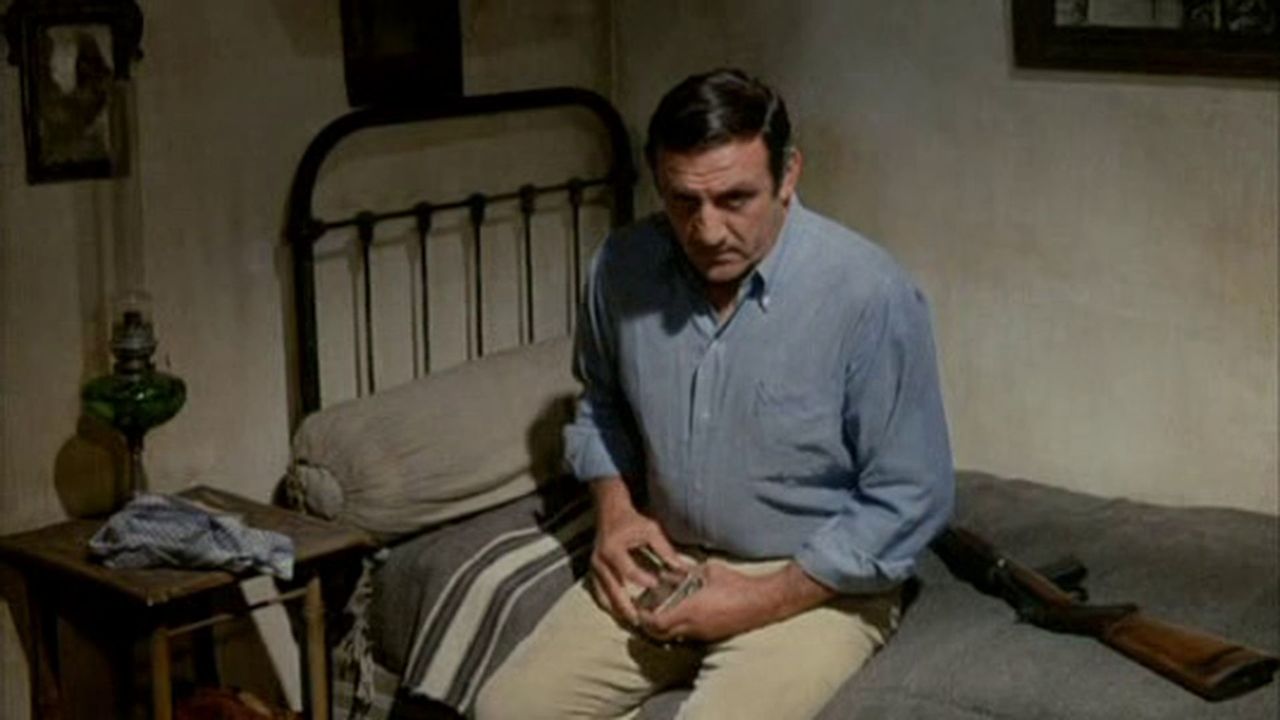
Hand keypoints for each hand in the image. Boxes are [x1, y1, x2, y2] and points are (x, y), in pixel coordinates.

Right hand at [588, 480, 685, 625]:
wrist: (610, 513)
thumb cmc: (631, 521)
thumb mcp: (650, 531)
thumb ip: (665, 550)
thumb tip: (683, 569)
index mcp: (613, 549)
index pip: (628, 571)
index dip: (642, 580)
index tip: (656, 586)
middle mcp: (600, 561)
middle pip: (613, 590)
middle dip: (627, 608)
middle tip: (641, 622)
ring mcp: (594, 568)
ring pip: (604, 597)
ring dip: (618, 611)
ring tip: (633, 622)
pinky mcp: (593, 573)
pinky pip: (599, 594)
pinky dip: (610, 605)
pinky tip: (622, 614)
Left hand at [637, 561, 836, 643]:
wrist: (761, 602)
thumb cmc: (735, 584)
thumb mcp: (708, 571)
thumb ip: (687, 571)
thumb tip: (670, 569)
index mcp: (690, 611)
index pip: (658, 624)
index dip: (645, 619)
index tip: (639, 610)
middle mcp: (694, 627)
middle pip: (662, 635)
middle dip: (650, 627)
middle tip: (645, 615)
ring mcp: (703, 634)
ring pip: (676, 636)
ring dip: (666, 628)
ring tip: (662, 613)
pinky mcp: (713, 636)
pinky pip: (689, 635)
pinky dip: (680, 628)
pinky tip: (683, 614)